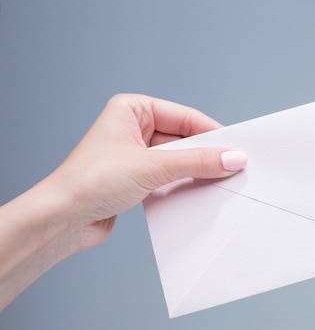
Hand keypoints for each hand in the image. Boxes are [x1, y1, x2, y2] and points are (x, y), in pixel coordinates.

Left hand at [0, 94, 246, 309]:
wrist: (61, 220)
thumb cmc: (91, 182)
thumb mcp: (153, 166)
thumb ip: (197, 162)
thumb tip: (233, 158)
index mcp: (132, 109)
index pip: (185, 117)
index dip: (213, 133)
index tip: (237, 149)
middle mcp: (133, 128)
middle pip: (184, 138)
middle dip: (206, 154)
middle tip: (233, 167)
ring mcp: (135, 155)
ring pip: (178, 159)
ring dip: (195, 172)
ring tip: (219, 182)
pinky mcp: (136, 179)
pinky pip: (170, 177)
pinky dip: (184, 184)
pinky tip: (199, 194)